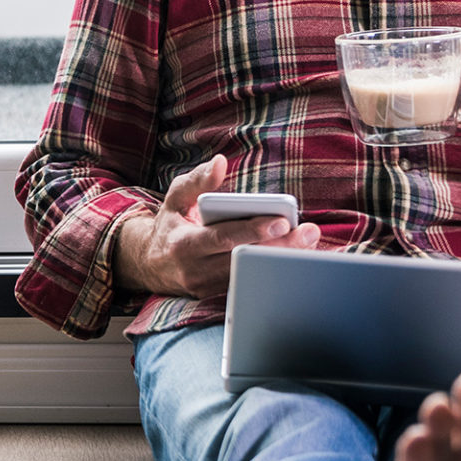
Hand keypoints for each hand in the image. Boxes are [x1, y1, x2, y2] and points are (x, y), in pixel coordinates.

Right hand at [113, 154, 321, 300]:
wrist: (151, 264)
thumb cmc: (171, 225)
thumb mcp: (176, 198)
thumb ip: (197, 180)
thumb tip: (219, 163)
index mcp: (183, 244)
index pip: (223, 238)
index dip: (253, 231)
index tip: (282, 220)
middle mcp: (195, 271)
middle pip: (245, 260)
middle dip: (280, 246)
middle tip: (309, 232)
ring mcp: (207, 288)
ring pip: (251, 275)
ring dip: (282, 260)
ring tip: (308, 243)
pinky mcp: (218, 297)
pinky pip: (250, 283)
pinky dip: (272, 270)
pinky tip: (295, 257)